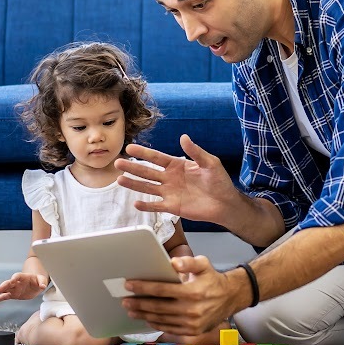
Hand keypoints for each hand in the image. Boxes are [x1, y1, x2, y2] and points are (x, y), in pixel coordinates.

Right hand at [0, 272, 48, 302]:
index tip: (12, 281)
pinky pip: (5, 296)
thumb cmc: (39, 280)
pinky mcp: (13, 294)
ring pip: (5, 289)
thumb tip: (42, 286)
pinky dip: (0, 298)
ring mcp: (14, 288)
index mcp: (23, 277)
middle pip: (8, 283)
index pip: (17, 276)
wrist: (36, 285)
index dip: (14, 278)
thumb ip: (42, 282)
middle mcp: (16, 282)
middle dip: (3, 286)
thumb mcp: (42, 280)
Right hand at [115, 134, 238, 223]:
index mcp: (177, 165)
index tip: (130, 148)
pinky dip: (146, 205)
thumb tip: (183, 137)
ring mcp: (170, 192)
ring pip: (147, 187)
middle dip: (132, 167)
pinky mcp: (173, 207)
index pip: (157, 157)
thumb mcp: (210, 163)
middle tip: (118, 163)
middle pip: (147, 172)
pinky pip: (156, 206)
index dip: (143, 153)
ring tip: (119, 180)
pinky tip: (135, 203)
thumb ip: (196, 151)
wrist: (225, 203)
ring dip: (133, 184)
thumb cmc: (219, 181)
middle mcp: (170, 178)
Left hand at [121, 255, 238, 334]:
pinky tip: (146, 318)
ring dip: (143, 315)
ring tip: (131, 310)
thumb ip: (188, 262)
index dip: (143, 287)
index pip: (162, 290)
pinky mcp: (192, 332)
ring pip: (161, 319)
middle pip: (158, 307)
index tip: (128, 285)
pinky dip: (155, 324)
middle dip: (139, 303)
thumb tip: (172, 262)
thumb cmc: (212, 278)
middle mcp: (191, 310)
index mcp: (193, 292)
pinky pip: (169, 328)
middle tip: (124, 300)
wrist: (230, 298)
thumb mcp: (204, 264)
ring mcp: (191, 323)